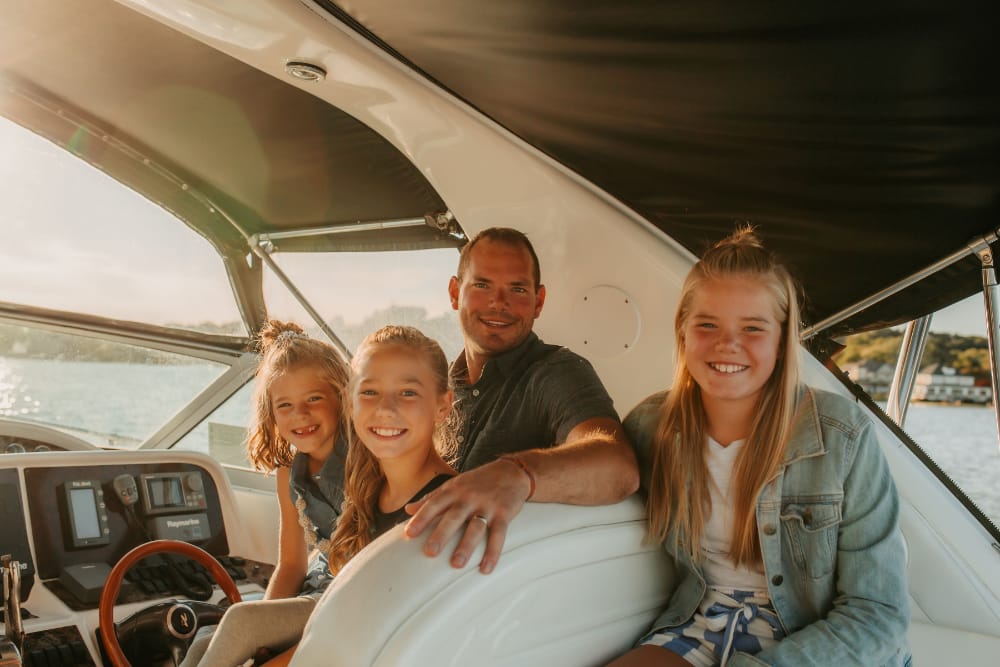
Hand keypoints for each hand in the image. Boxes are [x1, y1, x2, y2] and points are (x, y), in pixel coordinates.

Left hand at [403, 459, 531, 573]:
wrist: (512, 472)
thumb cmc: (478, 481)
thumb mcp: (454, 485)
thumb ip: (431, 497)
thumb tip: (407, 510)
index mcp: (454, 490)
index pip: (434, 504)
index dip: (421, 518)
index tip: (408, 534)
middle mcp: (469, 497)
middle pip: (454, 517)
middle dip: (442, 534)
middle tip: (430, 552)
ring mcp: (487, 506)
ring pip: (476, 527)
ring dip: (467, 546)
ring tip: (457, 564)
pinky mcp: (504, 514)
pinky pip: (499, 535)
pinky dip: (493, 552)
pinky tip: (485, 568)